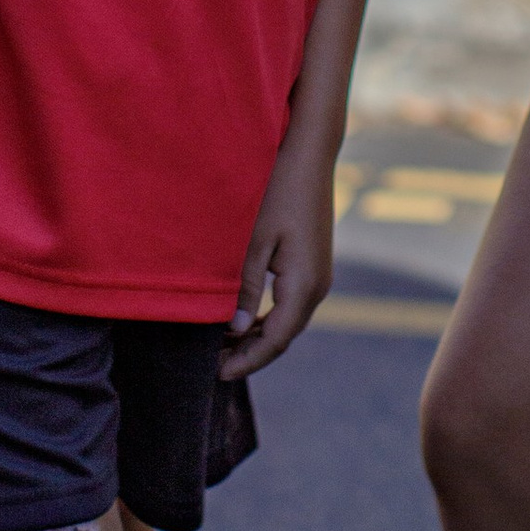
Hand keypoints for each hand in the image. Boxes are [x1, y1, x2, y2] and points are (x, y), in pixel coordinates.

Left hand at [222, 137, 334, 379]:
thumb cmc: (278, 191)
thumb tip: (234, 329)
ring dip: (256, 337)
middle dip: (249, 354)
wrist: (310, 156)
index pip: (274, 340)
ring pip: (286, 322)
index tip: (217, 374)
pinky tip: (240, 318)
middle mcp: (317, 287)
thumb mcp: (253, 240)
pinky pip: (289, 304)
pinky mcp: (312, 266)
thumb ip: (244, 286)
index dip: (246, 361)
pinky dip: (265, 318)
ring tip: (220, 346)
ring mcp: (318, 277)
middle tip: (212, 365)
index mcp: (304, 285)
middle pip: (282, 337)